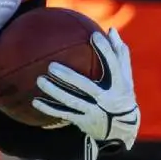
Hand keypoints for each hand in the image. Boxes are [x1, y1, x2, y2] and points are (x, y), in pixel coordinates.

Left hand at [31, 28, 139, 159]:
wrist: (121, 128)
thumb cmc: (121, 94)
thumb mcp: (125, 77)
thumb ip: (119, 54)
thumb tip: (111, 30)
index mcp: (119, 85)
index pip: (113, 66)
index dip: (105, 51)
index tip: (94, 36)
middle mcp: (107, 99)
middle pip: (86, 87)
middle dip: (69, 77)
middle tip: (51, 66)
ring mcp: (94, 112)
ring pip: (71, 101)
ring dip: (54, 92)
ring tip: (39, 80)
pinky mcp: (84, 121)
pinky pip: (64, 114)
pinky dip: (49, 109)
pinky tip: (35, 101)